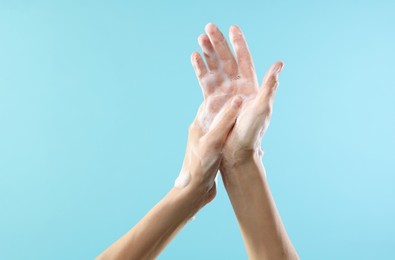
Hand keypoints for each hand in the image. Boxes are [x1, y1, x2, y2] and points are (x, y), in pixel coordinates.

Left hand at [174, 94, 242, 203]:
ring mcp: (208, 142)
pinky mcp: (214, 153)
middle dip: (234, 108)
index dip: (225, 95)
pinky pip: (227, 139)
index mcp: (199, 124)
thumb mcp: (214, 141)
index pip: (211, 103)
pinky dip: (237, 137)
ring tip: (252, 118)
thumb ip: (225, 121)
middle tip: (250, 101)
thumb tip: (237, 100)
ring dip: (237, 123)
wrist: (195, 191)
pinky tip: (248, 139)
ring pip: (225, 127)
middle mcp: (202, 131)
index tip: (240, 88)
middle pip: (219, 113)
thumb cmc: (201, 166)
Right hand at [191, 23, 283, 169]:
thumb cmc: (252, 133)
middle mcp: (238, 87)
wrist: (236, 153)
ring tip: (200, 38)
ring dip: (208, 53)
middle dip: (219, 43)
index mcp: (251, 87)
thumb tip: (279, 64)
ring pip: (216, 68)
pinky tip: (195, 57)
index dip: (239, 44)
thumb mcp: (263, 109)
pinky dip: (200, 69)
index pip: (245, 60)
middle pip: (228, 60)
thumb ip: (269, 86)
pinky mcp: (214, 101)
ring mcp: (225, 94)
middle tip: (209, 27)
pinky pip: (206, 81)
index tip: (233, 28)